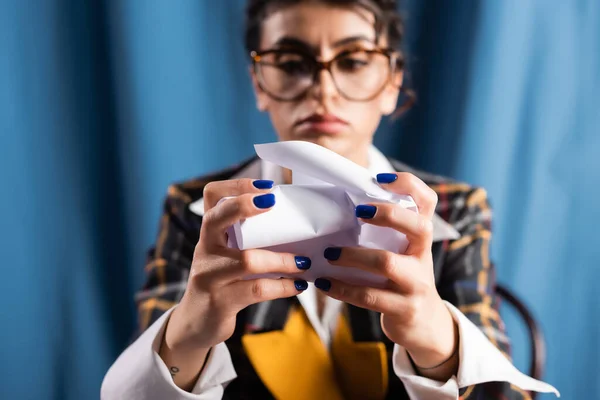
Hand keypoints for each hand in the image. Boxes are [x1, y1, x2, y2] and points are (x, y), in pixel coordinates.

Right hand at [160, 179, 310, 389]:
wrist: (195, 324)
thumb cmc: (222, 283)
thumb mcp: (226, 255)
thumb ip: (247, 239)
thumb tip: (295, 223)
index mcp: (209, 233)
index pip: (212, 196)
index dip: (236, 185)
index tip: (266, 186)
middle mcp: (205, 249)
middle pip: (217, 218)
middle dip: (244, 205)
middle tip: (273, 201)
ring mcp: (209, 276)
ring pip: (247, 260)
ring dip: (282, 259)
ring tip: (304, 262)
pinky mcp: (219, 301)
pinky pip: (256, 290)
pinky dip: (282, 287)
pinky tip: (298, 286)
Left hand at [315, 173, 458, 379]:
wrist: (424, 324)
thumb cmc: (403, 278)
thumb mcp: (403, 252)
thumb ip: (385, 231)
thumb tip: (339, 204)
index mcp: (421, 237)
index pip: (427, 201)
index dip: (409, 184)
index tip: (380, 179)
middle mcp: (423, 257)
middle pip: (417, 227)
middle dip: (387, 214)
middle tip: (357, 212)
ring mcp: (417, 284)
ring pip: (386, 262)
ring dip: (352, 255)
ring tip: (328, 253)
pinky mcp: (404, 309)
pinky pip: (369, 296)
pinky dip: (341, 288)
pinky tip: (323, 282)